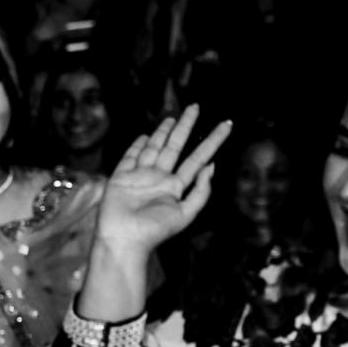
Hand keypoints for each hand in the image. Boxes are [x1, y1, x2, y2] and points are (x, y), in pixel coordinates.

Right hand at [92, 108, 232, 259]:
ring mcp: (140, 176)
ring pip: (154, 147)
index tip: (226, 125)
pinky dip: (137, 146)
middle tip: (195, 107)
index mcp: (176, 187)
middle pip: (176, 146)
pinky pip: (130, 157)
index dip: (213, 141)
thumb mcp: (185, 214)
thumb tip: (212, 167)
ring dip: (163, 132)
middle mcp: (159, 178)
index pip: (198, 158)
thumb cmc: (154, 231)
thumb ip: (201, 192)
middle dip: (186, 126)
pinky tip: (144, 136)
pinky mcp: (121, 177)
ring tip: (173, 117)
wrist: (123, 239)